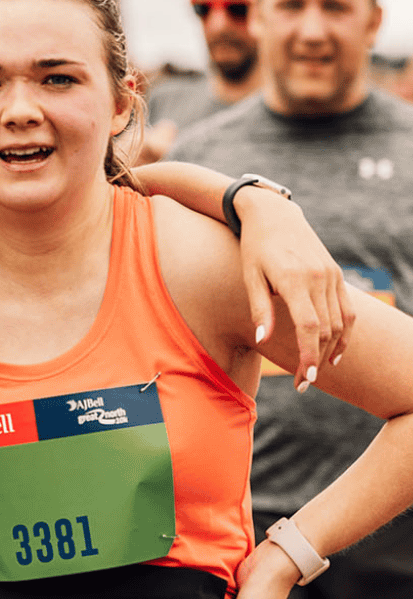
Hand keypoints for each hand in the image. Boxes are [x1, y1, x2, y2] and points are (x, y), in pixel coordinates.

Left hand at [234, 188, 351, 388]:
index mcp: (294, 279)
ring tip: (314, 371)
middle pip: (326, 330)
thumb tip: (263, 340)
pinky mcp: (336, 274)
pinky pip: (348, 310)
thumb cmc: (254, 247)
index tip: (304, 379)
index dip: (309, 356)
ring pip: (340, 323)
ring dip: (330, 351)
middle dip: (316, 360)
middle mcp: (317, 277)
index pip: (309, 327)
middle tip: (303, 384)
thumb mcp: (250, 276)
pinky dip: (345, 333)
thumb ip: (260, 309)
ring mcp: (331, 275)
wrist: (273, 214)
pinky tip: (335, 352)